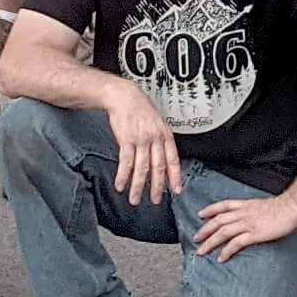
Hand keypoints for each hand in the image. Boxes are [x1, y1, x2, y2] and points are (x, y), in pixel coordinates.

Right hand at [104, 89, 183, 205]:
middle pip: (158, 167)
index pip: (173, 160)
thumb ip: (160, 141)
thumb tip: (163, 159)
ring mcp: (141, 139)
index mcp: (165, 135)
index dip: (175, 177)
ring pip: (141, 168)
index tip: (176, 190)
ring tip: (135, 199)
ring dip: (138, 186)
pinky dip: (123, 176)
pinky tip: (120, 185)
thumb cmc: (139, 109)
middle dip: (157, 187)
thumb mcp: (157, 122)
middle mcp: (155, 138)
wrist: (124, 96)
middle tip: (155, 200)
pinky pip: (125, 162)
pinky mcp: (126, 139)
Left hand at [192, 191, 296, 260]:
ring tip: (202, 251)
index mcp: (247, 205)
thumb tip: (257, 215)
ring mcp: (248, 223)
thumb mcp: (266, 204)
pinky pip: (236, 243)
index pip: (224, 205)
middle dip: (205, 230)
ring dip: (210, 242)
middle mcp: (244, 213)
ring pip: (223, 233)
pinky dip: (227, 251)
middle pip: (218, 221)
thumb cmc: (285, 206)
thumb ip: (258, 210)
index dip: (210, 210)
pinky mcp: (255, 234)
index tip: (201, 214)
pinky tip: (221, 258)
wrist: (294, 207)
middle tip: (196, 238)